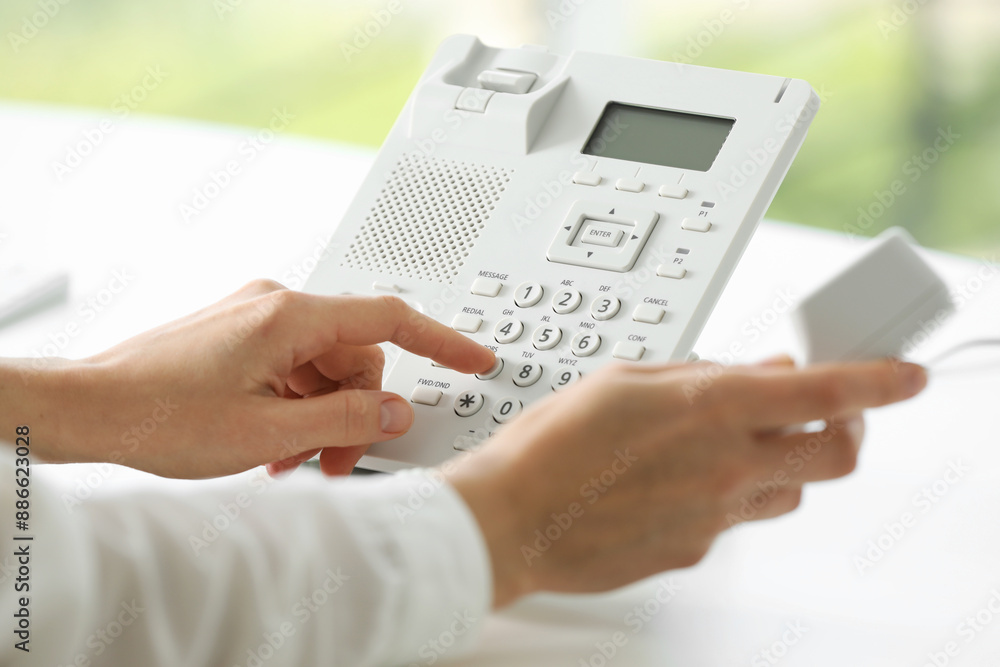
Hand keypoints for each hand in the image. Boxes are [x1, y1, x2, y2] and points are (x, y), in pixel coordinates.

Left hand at [2, 280, 493, 477]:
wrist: (90, 409)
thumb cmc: (160, 413)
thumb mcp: (270, 432)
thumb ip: (346, 418)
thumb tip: (396, 410)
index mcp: (289, 316)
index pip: (389, 319)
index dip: (442, 341)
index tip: (474, 358)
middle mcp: (275, 306)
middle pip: (355, 355)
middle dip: (356, 409)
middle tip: (334, 459)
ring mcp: (254, 319)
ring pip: (324, 367)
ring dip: (322, 415)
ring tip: (291, 461)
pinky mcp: (240, 336)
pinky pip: (293, 369)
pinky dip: (296, 406)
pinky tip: (274, 444)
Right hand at [443, 357, 927, 606]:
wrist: (511, 519)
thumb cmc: (551, 446)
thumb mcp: (624, 379)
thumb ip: (700, 374)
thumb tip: (753, 373)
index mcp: (709, 408)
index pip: (826, 395)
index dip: (879, 382)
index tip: (904, 377)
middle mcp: (725, 467)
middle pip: (835, 456)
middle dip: (845, 430)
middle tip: (825, 415)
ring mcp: (714, 517)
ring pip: (790, 493)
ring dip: (780, 466)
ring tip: (731, 448)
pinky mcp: (694, 550)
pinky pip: (734, 521)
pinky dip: (725, 497)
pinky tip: (675, 484)